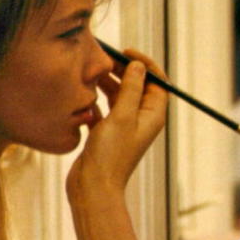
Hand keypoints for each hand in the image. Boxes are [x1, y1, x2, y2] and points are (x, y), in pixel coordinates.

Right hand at [67, 49, 167, 194]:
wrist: (92, 188)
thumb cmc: (110, 154)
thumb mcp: (122, 115)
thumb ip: (131, 88)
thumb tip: (139, 65)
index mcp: (152, 116)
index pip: (157, 82)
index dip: (144, 64)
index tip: (126, 52)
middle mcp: (140, 120)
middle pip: (135, 86)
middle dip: (121, 70)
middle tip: (102, 58)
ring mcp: (123, 127)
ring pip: (117, 96)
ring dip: (106, 83)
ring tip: (90, 73)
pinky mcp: (105, 134)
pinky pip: (102, 109)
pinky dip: (94, 101)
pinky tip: (82, 97)